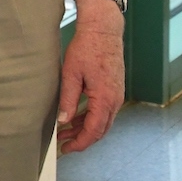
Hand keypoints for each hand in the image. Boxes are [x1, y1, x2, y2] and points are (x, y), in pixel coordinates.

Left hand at [57, 0, 124, 151]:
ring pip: (103, 121)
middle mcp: (115, 100)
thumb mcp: (71, 74)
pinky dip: (91, 117)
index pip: (94, 130)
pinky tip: (77, 117)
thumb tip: (64, 121)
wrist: (103, 31)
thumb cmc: (87, 48)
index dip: (80, 143)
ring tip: (66, 132)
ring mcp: (117, 95)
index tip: (67, 149)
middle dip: (82, 139)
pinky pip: (104, 111)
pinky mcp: (114, 90)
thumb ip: (68, 100)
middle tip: (64, 144)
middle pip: (100, 130)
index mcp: (105, 99)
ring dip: (86, 128)